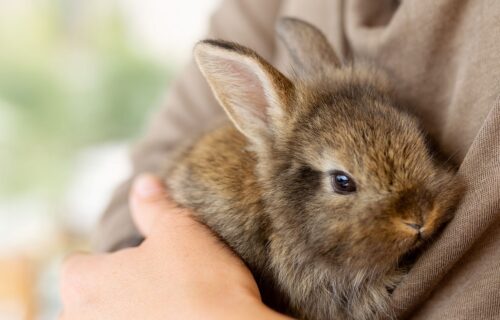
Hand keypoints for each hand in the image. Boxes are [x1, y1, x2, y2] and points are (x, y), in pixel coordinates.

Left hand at [59, 174, 291, 319]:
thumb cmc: (200, 284)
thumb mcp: (180, 231)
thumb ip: (154, 206)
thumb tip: (144, 184)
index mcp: (82, 282)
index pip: (77, 265)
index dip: (107, 261)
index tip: (135, 262)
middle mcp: (79, 319)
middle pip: (87, 299)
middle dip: (113, 291)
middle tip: (154, 286)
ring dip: (125, 313)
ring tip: (164, 307)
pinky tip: (172, 319)